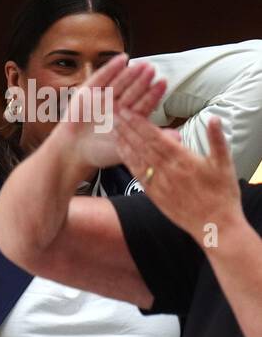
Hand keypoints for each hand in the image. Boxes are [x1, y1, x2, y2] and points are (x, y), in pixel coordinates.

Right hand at [50, 55, 165, 170]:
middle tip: (151, 70)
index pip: (144, 103)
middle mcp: (117, 106)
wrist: (71, 152)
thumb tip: (179, 138)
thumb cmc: (98, 153)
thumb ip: (151, 138)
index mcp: (128, 118)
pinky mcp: (87, 93)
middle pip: (132, 90)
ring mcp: (102, 98)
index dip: (153, 94)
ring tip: (140, 64)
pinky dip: (110, 68)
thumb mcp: (128, 148)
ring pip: (119, 82)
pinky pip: (100, 78)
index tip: (162, 83)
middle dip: (142, 81)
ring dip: (130, 73)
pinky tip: (122, 59)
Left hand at [115, 110, 243, 246]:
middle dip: (127, 128)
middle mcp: (166, 170)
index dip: (140, 123)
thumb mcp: (224, 164)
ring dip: (124, 142)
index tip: (128, 111)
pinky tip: (121, 151)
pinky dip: (128, 161)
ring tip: (112, 129)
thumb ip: (217, 140)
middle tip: (114, 113)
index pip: (155, 137)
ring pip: (136, 158)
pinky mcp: (153, 194)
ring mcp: (158, 183)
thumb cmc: (222, 193)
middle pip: (142, 144)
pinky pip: (137, 174)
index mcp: (182, 159)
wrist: (214, 224)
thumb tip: (214, 118)